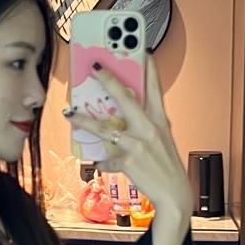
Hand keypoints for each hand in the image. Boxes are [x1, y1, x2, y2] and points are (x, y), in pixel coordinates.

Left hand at [74, 53, 192, 219]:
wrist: (175, 195)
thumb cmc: (166, 165)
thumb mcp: (162, 138)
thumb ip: (145, 122)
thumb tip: (124, 110)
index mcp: (159, 120)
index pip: (155, 87)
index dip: (149, 67)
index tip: (142, 49)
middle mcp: (149, 128)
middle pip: (126, 98)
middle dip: (109, 80)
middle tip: (94, 66)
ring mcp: (139, 144)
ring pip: (105, 128)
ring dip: (84, 120)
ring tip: (69, 112)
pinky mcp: (130, 162)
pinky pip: (107, 159)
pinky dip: (100, 161)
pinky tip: (94, 161)